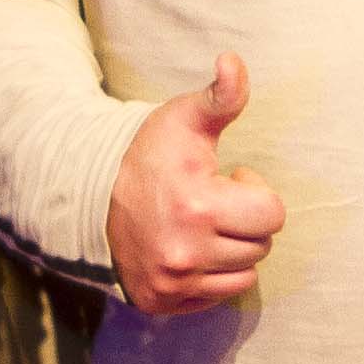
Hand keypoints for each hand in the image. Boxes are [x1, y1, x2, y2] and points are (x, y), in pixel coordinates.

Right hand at [106, 53, 282, 314]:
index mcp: (198, 207)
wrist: (90, 194)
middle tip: (219, 201)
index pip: (273, 214)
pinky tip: (194, 248)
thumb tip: (233, 61)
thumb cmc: (148, 153)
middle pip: (261, 246)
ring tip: (207, 226)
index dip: (257, 190)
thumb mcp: (185, 119)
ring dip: (234, 250)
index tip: (232, 178)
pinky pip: (217, 296)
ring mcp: (173, 282)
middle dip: (247, 221)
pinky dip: (214, 276)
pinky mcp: (163, 301)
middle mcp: (186, 253)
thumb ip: (220, 95)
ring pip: (244, 275)